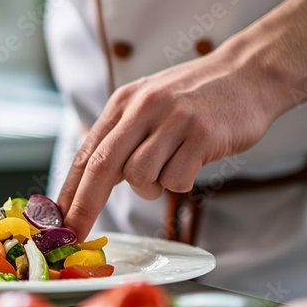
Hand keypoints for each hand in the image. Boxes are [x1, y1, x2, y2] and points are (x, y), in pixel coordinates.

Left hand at [57, 43, 276, 238]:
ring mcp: (172, 120)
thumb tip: (91, 180)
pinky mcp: (202, 135)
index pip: (86, 153)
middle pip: (101, 166)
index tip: (58, 221)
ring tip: (171, 167)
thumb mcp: (149, 103)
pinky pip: (177, 180)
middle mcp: (143, 107)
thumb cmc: (197, 97)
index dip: (68, 191)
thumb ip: (122, 136)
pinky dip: (181, 181)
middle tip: (76, 233)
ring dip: (151, 188)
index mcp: (124, 103)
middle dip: (85, 206)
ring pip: (140, 177)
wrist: (248, 73)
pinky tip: (194, 161)